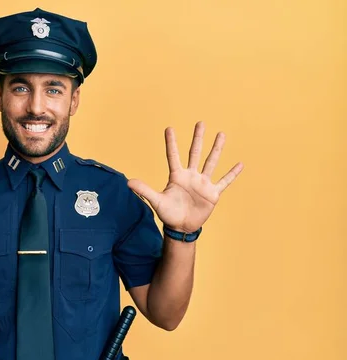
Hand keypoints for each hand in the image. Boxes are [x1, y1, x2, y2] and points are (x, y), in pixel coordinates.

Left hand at [128, 121, 242, 232]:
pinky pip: (224, 181)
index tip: (169, 128)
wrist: (182, 227)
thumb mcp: (156, 201)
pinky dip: (232, 174)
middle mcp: (191, 176)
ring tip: (221, 134)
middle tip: (200, 123)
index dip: (171, 143)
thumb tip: (129, 182)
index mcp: (177, 176)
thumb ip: (144, 190)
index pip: (173, 156)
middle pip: (195, 153)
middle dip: (198, 138)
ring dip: (216, 149)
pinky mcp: (212, 193)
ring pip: (211, 162)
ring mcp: (203, 183)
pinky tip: (240, 164)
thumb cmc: (168, 214)